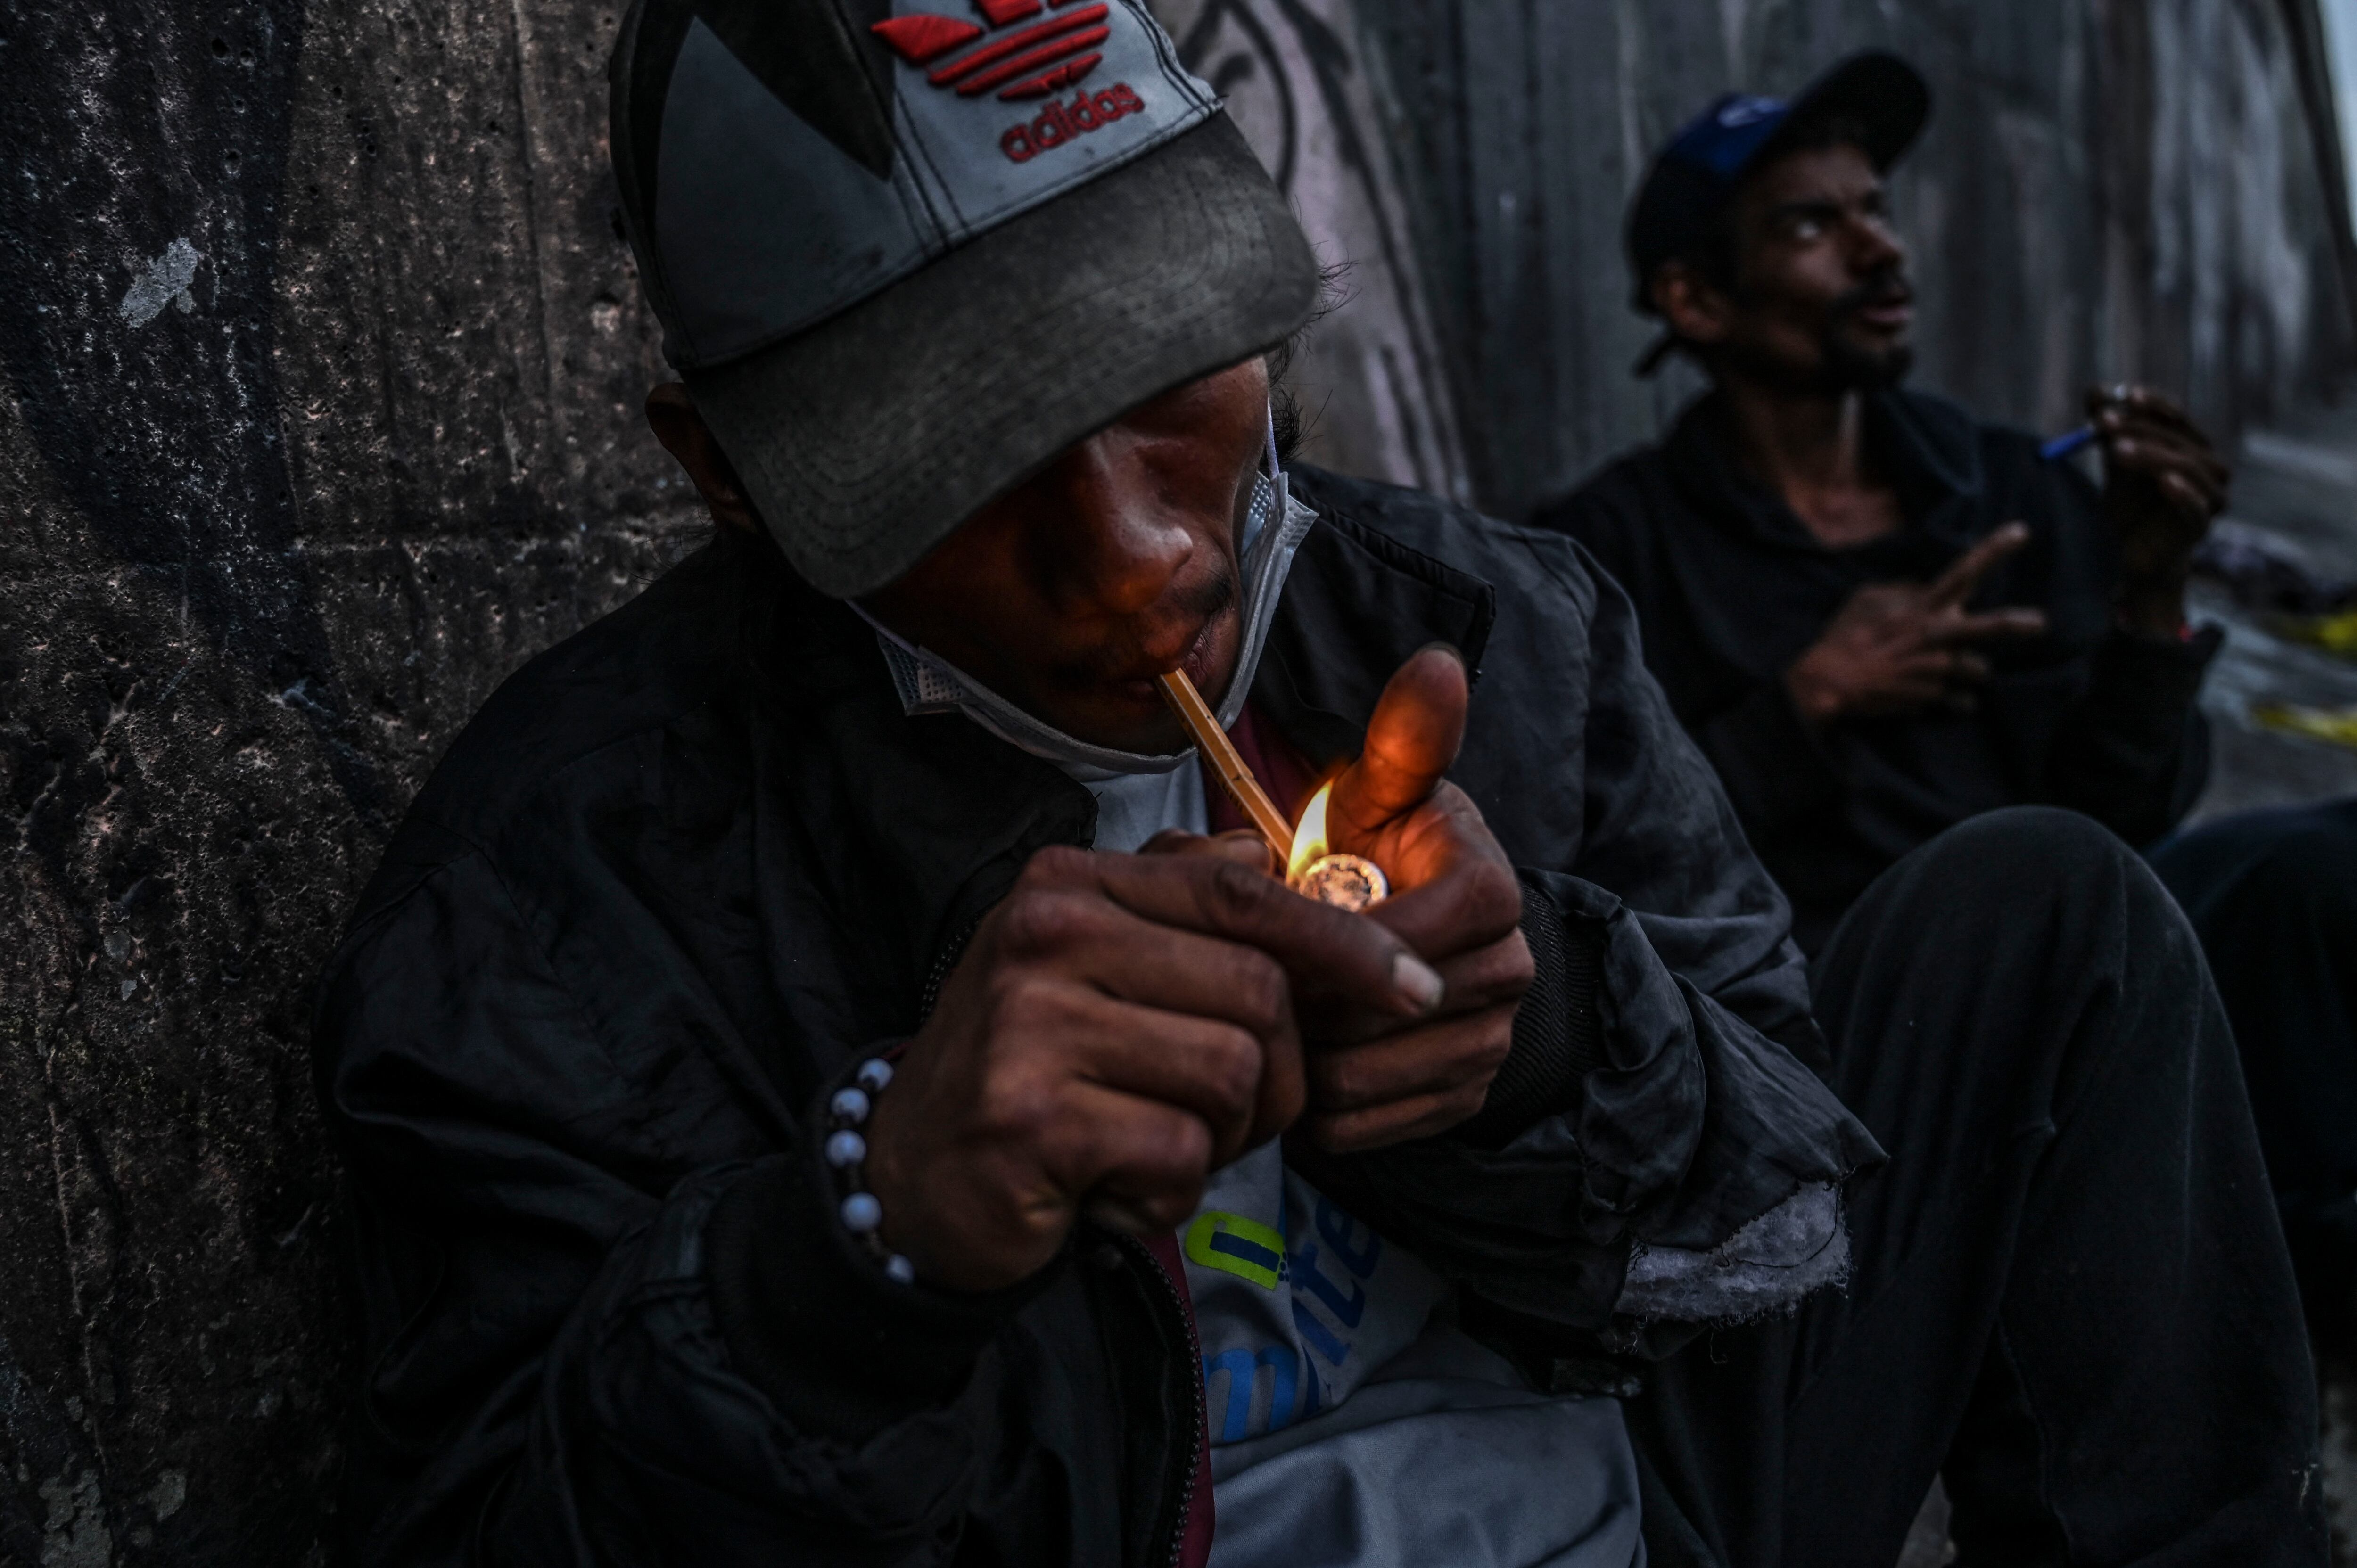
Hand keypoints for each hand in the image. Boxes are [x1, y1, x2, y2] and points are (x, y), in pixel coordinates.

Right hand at [865, 844, 1445, 1291]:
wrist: (911, 1176)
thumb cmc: (1030, 1067)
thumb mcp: (1089, 960)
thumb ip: (1176, 901)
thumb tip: (1267, 860)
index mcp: (1068, 886)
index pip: (1244, 894)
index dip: (1347, 942)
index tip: (1413, 987)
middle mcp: (1045, 937)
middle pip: (1259, 993)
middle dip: (1277, 1074)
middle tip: (1224, 1115)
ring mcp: (1031, 1026)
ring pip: (1233, 1075)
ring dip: (1226, 1136)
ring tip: (1158, 1144)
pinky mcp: (1032, 1119)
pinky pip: (1183, 1152)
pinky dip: (1173, 1187)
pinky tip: (1118, 1186)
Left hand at [1302, 647, 1534, 1151]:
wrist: (1411, 934)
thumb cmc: (1381, 852)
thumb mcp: (1383, 791)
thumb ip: (1403, 737)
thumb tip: (1436, 663)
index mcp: (1488, 888)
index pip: (1403, 937)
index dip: (1325, 940)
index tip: (1278, 926)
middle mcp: (1509, 970)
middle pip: (1375, 1011)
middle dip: (1303, 995)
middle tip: (1255, 972)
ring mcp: (1490, 1042)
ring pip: (1363, 1078)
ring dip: (1300, 1055)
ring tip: (1272, 1012)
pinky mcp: (1461, 1100)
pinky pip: (1366, 1128)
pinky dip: (1315, 1106)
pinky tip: (1296, 1061)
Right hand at [1784, 525, 2049, 725]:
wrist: (1830, 680)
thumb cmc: (1846, 637)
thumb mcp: (1866, 599)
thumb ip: (1900, 590)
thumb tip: (1921, 584)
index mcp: (1922, 606)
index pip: (1964, 572)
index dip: (1994, 550)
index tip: (2023, 531)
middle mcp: (1936, 634)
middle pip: (1988, 626)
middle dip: (2016, 624)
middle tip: (2040, 624)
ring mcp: (1936, 667)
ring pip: (1977, 668)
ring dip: (1973, 671)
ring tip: (1965, 673)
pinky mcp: (1932, 695)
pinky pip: (1958, 699)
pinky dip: (1957, 700)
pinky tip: (1956, 701)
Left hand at [2088, 384, 2227, 633]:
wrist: (2131, 558)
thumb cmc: (2128, 509)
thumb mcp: (2114, 464)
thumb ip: (2108, 430)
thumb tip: (2095, 389)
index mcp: (2188, 447)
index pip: (2176, 416)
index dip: (2152, 404)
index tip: (2123, 395)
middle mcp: (2207, 467)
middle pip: (2180, 438)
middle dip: (2141, 428)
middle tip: (2103, 424)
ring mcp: (2209, 496)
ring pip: (2189, 466)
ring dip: (2152, 454)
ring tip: (2115, 450)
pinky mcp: (2201, 526)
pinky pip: (2197, 506)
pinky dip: (2183, 492)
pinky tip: (2164, 481)